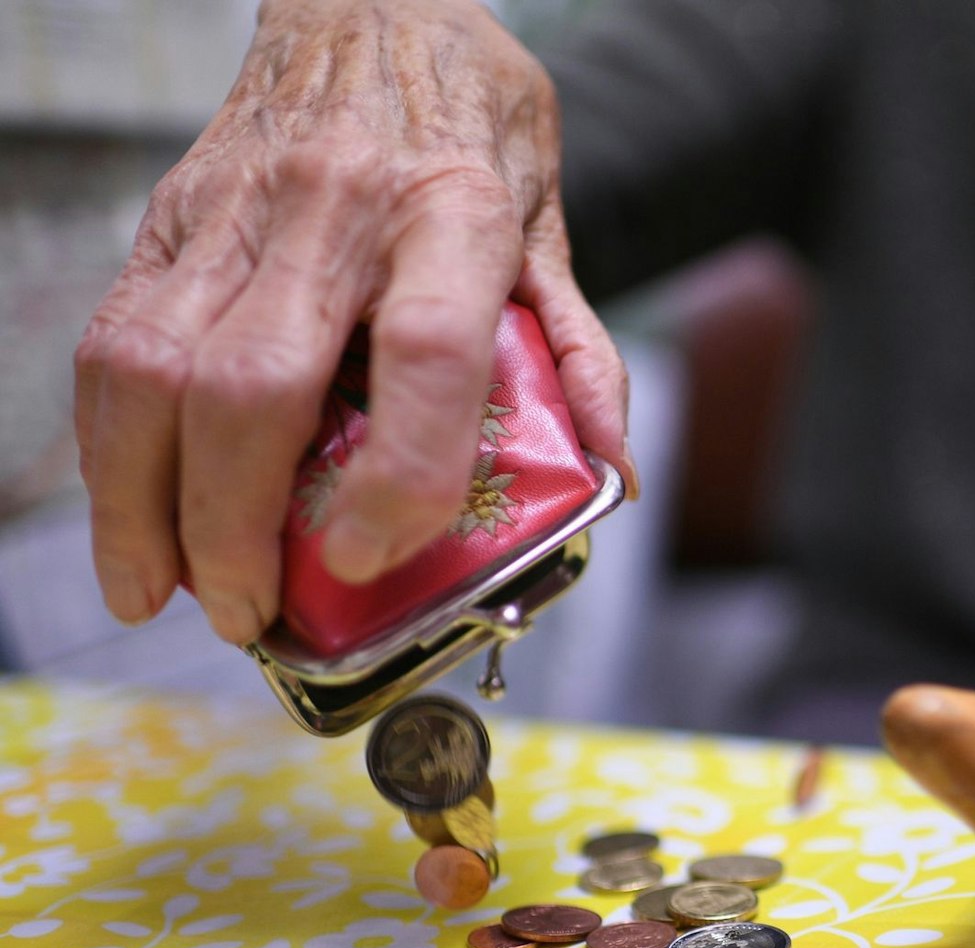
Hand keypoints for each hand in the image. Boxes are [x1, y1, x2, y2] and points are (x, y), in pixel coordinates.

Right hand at [74, 0, 635, 644]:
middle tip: (254, 611)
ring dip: (146, 503)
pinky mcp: (170, 218)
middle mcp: (335, 212)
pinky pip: (115, 341)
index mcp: (454, 214)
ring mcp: (237, 212)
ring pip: (155, 370)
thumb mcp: (550, 222)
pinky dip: (109, 444)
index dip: (400, 472)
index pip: (427, 354)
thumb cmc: (469, 121)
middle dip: (235, 525)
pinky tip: (129, 512)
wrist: (370, 4)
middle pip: (256, 386)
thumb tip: (616, 473)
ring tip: (165, 589)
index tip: (373, 554)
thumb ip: (576, 350)